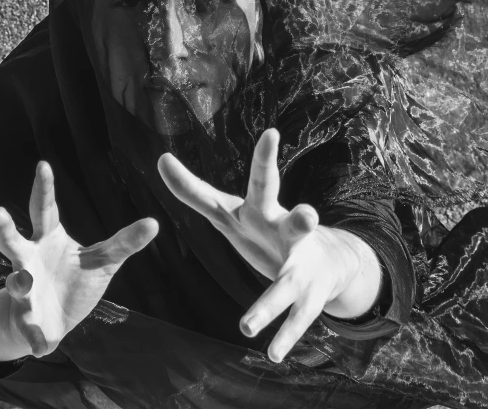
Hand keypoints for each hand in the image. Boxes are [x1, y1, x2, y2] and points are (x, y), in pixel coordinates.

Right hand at [0, 161, 157, 360]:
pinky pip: (30, 328)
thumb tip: (155, 222)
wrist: (53, 320)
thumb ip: (124, 242)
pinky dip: (37, 337)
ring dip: (16, 281)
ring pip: (15, 282)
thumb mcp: (103, 260)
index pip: (45, 209)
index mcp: (48, 238)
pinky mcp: (28, 319)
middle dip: (5, 228)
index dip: (44, 188)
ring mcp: (25, 289)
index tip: (43, 165)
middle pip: (14, 240)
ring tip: (21, 279)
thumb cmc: (76, 279)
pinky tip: (44, 346)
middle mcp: (30, 259)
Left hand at [158, 128, 380, 361]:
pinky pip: (294, 318)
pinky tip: (272, 354)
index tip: (271, 133)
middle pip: (278, 216)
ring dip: (268, 303)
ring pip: (282, 283)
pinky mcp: (307, 296)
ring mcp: (296, 263)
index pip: (254, 182)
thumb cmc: (266, 229)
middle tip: (306, 212)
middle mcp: (279, 228)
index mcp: (256, 210)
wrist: (327, 261)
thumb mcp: (230, 212)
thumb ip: (194, 191)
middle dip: (284, 197)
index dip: (260, 160)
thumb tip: (160, 159)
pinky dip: (283, 336)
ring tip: (246, 324)